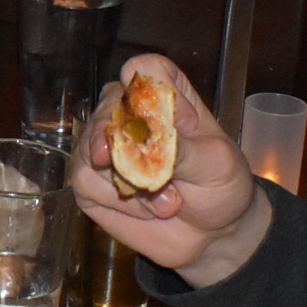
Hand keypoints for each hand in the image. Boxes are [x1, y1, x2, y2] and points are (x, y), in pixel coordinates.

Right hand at [72, 53, 269, 288]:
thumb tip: (147, 136)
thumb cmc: (220, 187)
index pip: (145, 70)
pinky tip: (147, 209)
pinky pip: (85, 183)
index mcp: (169, 97)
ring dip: (126, 180)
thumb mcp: (216, 164)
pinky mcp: (93, 183)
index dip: (143, 87)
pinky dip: (118, 201)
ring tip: (165, 201)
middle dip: (115, 139)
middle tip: (128, 163)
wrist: (214, 235)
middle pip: (106, 106)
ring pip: (90, 148)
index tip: (154, 115)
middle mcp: (133, 116)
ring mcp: (109, 148)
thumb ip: (182, 148)